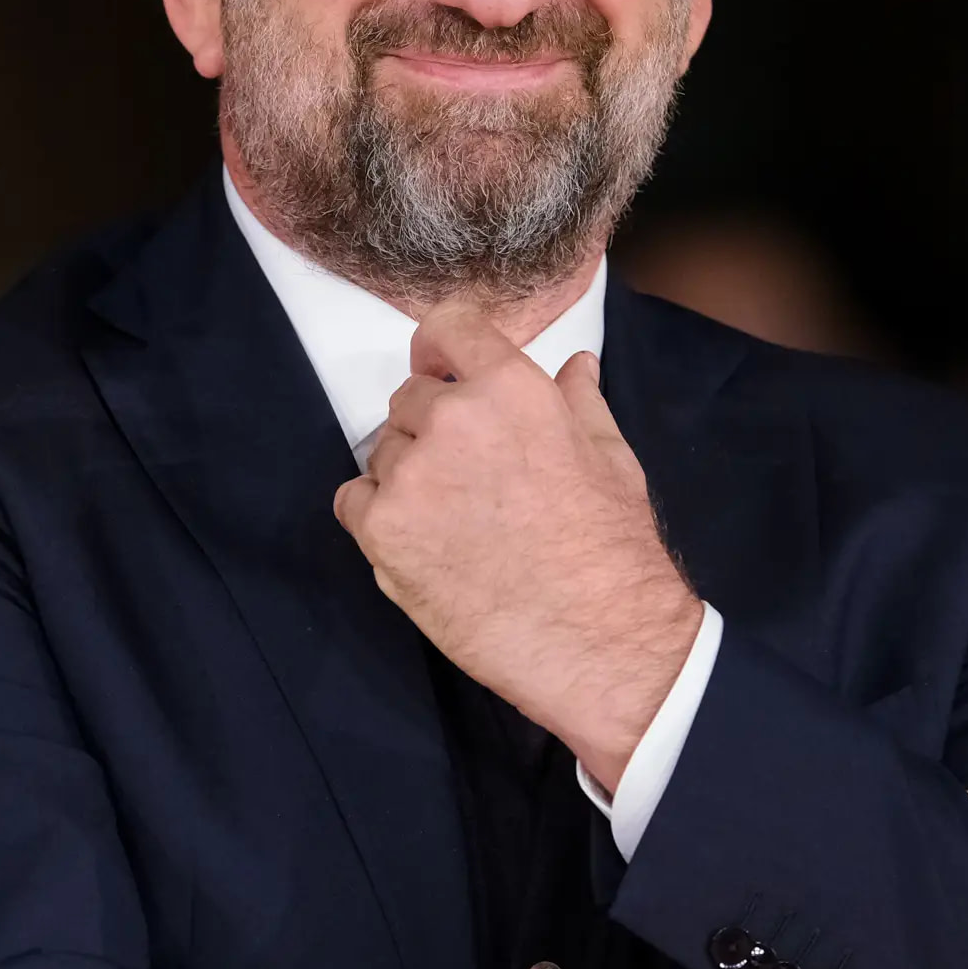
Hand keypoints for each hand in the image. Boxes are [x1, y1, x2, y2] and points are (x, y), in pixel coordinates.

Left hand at [332, 303, 698, 790]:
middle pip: (409, 399)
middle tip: (473, 480)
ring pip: (384, 454)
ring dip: (409, 477)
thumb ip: (579, 402)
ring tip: (460, 524)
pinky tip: (428, 546)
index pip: (447, 326)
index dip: (440, 349)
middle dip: (433, 429)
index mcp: (511, 389)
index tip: (442, 369)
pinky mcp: (381, 531)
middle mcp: (452, 419)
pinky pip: (355, 501)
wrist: (598, 642)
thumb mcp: (611, 459)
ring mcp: (410, 476)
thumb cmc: (612, 552)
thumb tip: (575, 364)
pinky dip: (380, 518)